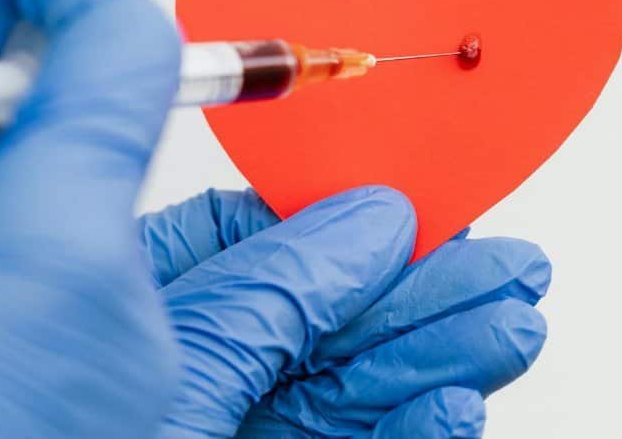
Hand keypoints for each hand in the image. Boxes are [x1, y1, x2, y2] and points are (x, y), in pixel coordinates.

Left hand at [140, 189, 550, 437]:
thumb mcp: (165, 352)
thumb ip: (265, 284)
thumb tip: (365, 219)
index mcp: (112, 308)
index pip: (243, 241)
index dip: (339, 221)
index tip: (418, 207)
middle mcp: (165, 374)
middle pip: (310, 322)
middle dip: (415, 294)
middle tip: (506, 268)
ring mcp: (209, 432)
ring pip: (335, 395)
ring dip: (432, 362)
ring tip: (509, 328)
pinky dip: (404, 436)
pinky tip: (451, 409)